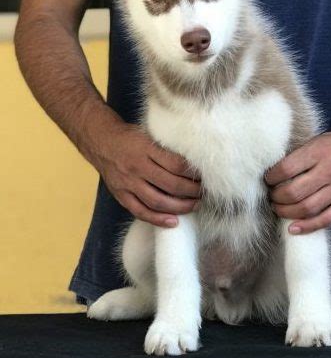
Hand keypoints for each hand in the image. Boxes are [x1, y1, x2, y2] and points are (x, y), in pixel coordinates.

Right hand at [86, 120, 200, 227]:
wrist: (100, 141)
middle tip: (203, 193)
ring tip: (194, 206)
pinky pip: (140, 211)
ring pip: (158, 201)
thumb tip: (192, 164)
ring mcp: (128, 183)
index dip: (193, 173)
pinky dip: (158, 219)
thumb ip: (166, 149)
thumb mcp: (149, 135)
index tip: (204, 176)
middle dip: (192, 191)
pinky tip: (173, 222)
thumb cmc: (130, 137)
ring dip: (180, 207)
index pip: (176, 164)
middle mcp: (137, 167)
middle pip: (171, 185)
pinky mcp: (121, 195)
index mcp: (146, 149)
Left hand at [265, 129, 330, 233]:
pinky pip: (325, 220)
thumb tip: (275, 172)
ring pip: (307, 208)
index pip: (286, 169)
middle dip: (276, 197)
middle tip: (271, 195)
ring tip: (278, 208)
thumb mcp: (318, 141)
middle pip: (294, 192)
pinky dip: (307, 226)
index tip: (268, 179)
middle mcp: (330, 172)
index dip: (271, 177)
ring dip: (286, 212)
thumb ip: (300, 155)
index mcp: (319, 152)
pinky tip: (292, 228)